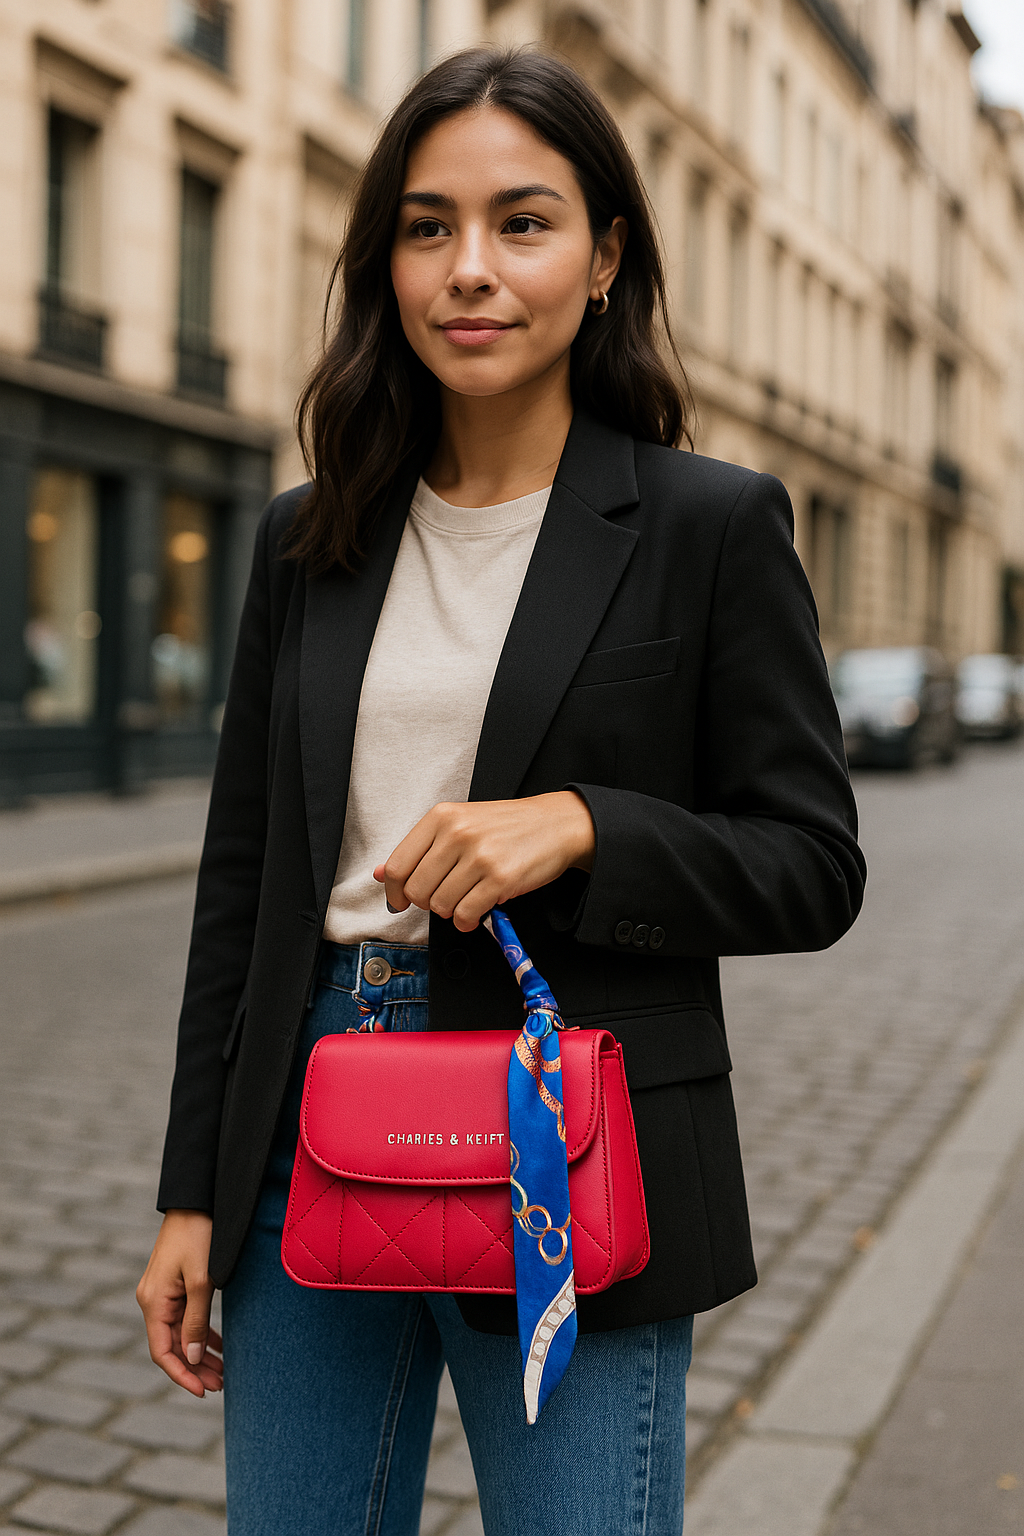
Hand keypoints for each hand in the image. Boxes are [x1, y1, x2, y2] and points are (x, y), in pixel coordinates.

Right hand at [137, 1210, 222, 1396]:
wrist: (196, 1201)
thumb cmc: (199, 1236)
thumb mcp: (201, 1280)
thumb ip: (196, 1320)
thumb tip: (194, 1358)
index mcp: (153, 1302)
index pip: (163, 1352)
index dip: (182, 1375)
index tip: (202, 1392)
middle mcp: (152, 1301)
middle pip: (173, 1346)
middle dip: (196, 1368)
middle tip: (222, 1386)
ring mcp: (162, 1294)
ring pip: (180, 1334)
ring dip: (200, 1354)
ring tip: (223, 1374)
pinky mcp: (173, 1286)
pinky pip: (184, 1319)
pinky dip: (200, 1334)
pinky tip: (218, 1346)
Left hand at [373, 791, 594, 932]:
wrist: (557, 824)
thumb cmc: (507, 827)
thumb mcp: (460, 824)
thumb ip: (420, 849)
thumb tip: (381, 874)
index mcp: (442, 817)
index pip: (397, 866)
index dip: (395, 892)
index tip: (402, 901)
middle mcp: (457, 833)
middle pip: (416, 890)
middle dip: (428, 903)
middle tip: (446, 896)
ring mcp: (479, 856)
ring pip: (440, 905)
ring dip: (451, 912)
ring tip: (467, 899)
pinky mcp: (500, 878)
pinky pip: (466, 915)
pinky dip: (467, 921)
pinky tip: (477, 911)